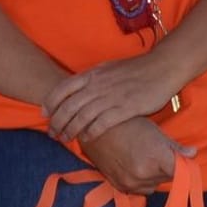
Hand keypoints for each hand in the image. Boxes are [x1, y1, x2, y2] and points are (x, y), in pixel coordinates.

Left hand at [45, 55, 179, 144]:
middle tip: (52, 133)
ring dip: (71, 130)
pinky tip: (87, 138)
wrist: (162, 67)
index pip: (64, 88)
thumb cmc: (136, 69)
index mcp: (93, 74)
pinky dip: (92, 132)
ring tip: (65, 139)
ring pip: (83, 116)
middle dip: (57, 121)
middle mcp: (99, 85)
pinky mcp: (126, 108)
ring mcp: (111, 96)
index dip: (50, 102)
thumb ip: (94, 79)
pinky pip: (103, 123)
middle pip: (69, 106)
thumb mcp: (109, 69)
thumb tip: (79, 88)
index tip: (44, 113)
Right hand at [82, 116, 193, 196]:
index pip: (180, 172)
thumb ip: (174, 146)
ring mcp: (130, 182)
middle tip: (160, 153)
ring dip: (154, 177)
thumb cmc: (127, 123)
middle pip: (166, 179)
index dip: (183, 165)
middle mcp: (144, 175)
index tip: (182, 159)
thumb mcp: (153, 130)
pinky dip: (140, 181)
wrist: (94, 127)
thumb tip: (193, 154)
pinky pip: (137, 189)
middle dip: (167, 169)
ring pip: (152, 186)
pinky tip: (136, 165)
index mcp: (156, 159)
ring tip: (146, 158)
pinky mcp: (119, 185)